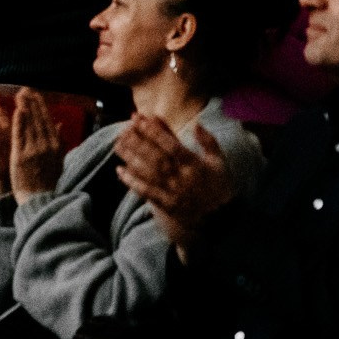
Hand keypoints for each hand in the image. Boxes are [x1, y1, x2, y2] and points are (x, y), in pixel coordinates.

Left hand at [5, 88, 64, 201]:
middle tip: (25, 89)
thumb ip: (60, 142)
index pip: (48, 121)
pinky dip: (19, 121)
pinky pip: (20, 135)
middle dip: (33, 102)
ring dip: (25, 107)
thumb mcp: (58, 161)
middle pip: (39, 119)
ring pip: (30, 124)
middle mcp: (47, 146)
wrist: (38, 200)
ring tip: (20, 94)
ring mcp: (34, 151)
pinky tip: (17, 109)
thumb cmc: (46, 181)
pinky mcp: (21, 156)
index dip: (41, 106)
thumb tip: (60, 124)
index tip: (35, 94)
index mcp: (56, 146)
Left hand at [113, 113, 237, 244]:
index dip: (155, 132)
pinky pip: (146, 192)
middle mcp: (182, 178)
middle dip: (138, 142)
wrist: (221, 219)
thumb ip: (208, 141)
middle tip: (122, 130)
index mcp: (195, 165)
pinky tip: (119, 171)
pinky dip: (132, 182)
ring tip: (117, 145)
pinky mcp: (166, 205)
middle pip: (156, 157)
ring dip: (131, 158)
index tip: (140, 120)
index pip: (172, 146)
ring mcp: (173, 192)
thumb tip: (197, 123)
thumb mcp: (219, 162)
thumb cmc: (219, 186)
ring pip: (148, 173)